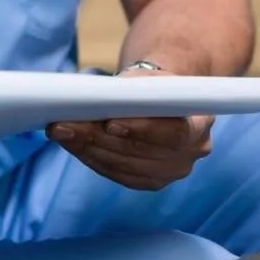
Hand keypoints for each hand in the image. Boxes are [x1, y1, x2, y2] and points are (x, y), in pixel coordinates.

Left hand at [47, 67, 212, 191]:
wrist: (165, 97)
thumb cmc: (155, 83)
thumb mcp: (148, 78)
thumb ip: (132, 89)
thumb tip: (95, 101)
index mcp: (200, 124)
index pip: (172, 132)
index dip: (141, 129)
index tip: (109, 123)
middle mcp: (192, 154)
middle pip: (140, 151)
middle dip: (99, 137)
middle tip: (64, 124)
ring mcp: (172, 172)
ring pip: (124, 165)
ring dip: (88, 148)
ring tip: (60, 131)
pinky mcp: (151, 181)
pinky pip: (118, 174)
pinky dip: (92, 158)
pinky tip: (73, 144)